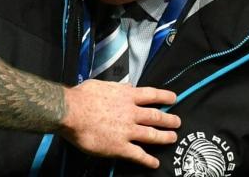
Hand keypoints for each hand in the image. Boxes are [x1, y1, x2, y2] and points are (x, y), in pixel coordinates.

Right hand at [57, 80, 179, 168]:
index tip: (173, 99)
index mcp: (126, 96)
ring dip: (164, 137)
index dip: (164, 97)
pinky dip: (148, 159)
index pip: (151, 95)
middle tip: (177, 122)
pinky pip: (138, 155)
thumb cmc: (82, 96)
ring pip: (152, 135)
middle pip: (156, 116)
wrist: (71, 111)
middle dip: (169, 119)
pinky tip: (154, 162)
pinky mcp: (120, 146)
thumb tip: (125, 87)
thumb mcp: (101, 84)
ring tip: (172, 138)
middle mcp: (131, 113)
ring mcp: (128, 131)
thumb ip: (116, 88)